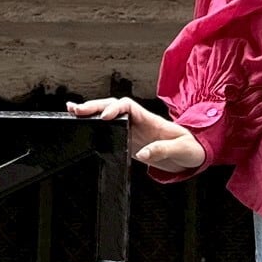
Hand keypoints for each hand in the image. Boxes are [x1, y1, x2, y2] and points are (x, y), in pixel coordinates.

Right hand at [66, 96, 205, 172]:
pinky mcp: (127, 140)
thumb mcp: (181, 150)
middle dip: (95, 107)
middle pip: (112, 107)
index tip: (107, 118)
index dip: (116, 109)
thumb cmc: (189, 148)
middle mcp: (138, 121)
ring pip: (107, 115)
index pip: (129, 106)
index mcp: (150, 119)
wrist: (190, 155)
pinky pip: (109, 130)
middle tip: (78, 110)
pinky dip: (94, 124)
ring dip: (90, 112)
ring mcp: (131, 129)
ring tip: (72, 110)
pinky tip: (80, 122)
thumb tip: (144, 153)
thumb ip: (163, 150)